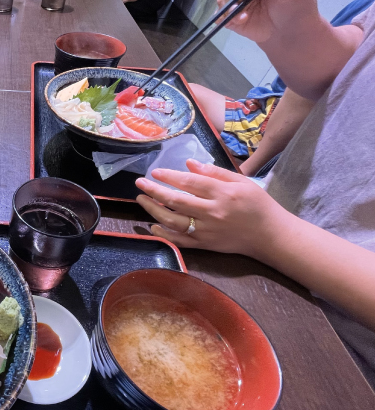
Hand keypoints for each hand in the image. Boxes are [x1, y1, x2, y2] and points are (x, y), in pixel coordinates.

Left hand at [134, 160, 291, 258]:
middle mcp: (212, 212)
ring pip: (173, 221)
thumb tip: (188, 164)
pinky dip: (163, 234)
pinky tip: (153, 226)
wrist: (270, 235)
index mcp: (222, 193)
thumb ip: (214, 173)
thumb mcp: (241, 182)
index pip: (189, 182)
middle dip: (154, 191)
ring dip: (153, 210)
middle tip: (139, 184)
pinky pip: (179, 240)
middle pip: (176, 201)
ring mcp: (206, 231)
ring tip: (142, 200)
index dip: (169, 176)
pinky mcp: (205, 245)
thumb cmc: (257, 205)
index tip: (155, 172)